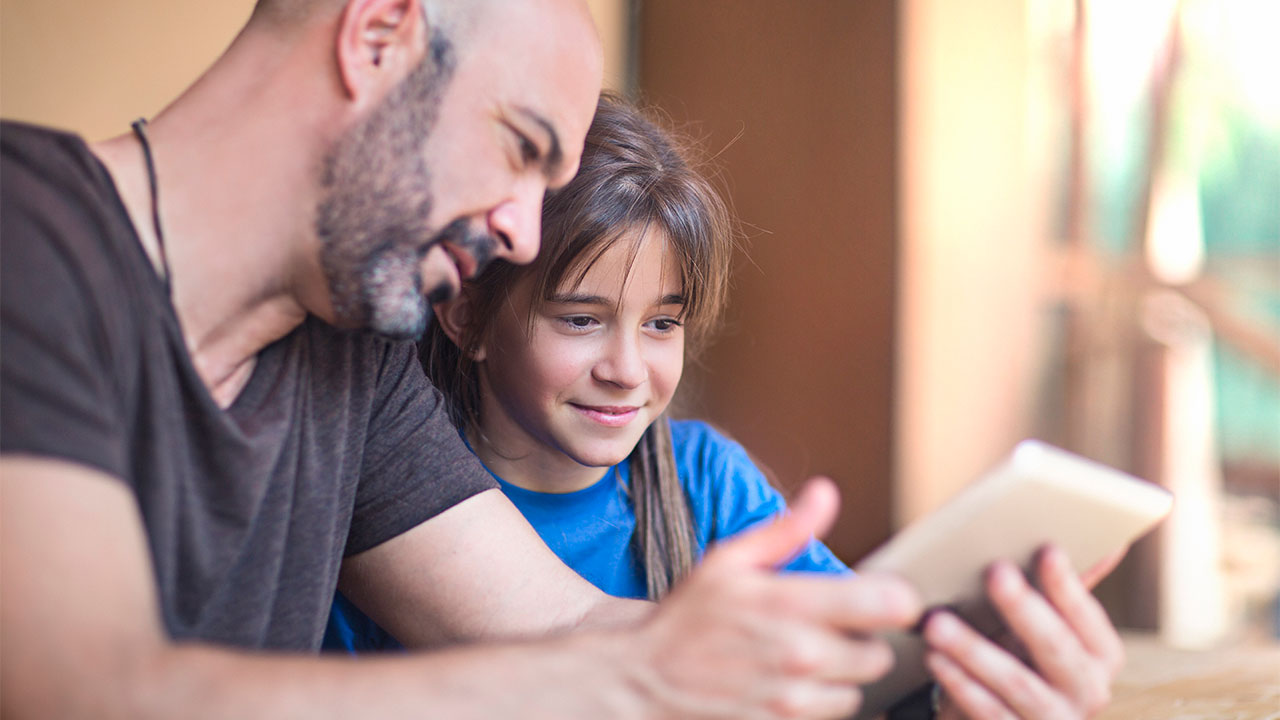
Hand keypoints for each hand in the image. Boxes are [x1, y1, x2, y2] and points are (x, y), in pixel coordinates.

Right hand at [631, 478, 922, 719]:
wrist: (646, 678)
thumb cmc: (686, 617)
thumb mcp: (728, 560)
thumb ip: (786, 530)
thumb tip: (826, 493)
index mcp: (790, 605)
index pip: (888, 605)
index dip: (893, 599)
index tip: (880, 596)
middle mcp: (801, 655)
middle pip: (879, 653)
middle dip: (863, 639)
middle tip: (832, 628)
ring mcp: (794, 697)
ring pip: (859, 687)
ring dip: (844, 673)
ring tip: (809, 655)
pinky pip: (834, 712)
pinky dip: (823, 697)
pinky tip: (795, 680)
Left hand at [924, 545, 1125, 719]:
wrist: (994, 712)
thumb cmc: (1019, 653)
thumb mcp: (1040, 622)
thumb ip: (1064, 587)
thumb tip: (1110, 542)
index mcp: (1101, 655)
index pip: (1087, 616)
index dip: (1068, 585)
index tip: (1046, 549)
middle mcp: (1088, 691)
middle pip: (1056, 647)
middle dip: (1023, 608)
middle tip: (994, 571)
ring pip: (1017, 682)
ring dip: (975, 649)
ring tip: (938, 621)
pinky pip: (989, 712)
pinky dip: (960, 683)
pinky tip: (934, 658)